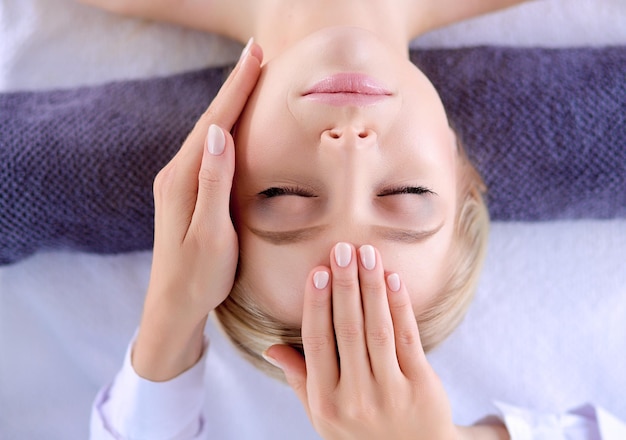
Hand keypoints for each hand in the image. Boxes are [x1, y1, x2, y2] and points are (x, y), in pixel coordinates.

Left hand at [132, 41, 262, 380]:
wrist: (172, 306)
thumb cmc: (198, 276)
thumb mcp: (211, 234)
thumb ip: (214, 183)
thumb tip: (220, 133)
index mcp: (183, 181)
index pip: (215, 124)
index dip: (236, 88)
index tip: (255, 56)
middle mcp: (176, 174)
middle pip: (211, 120)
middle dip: (235, 86)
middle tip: (257, 55)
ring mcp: (178, 182)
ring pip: (209, 133)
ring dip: (230, 103)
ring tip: (251, 79)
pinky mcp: (185, 192)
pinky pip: (207, 150)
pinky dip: (224, 127)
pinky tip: (234, 123)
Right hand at [266, 243, 457, 439]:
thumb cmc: (361, 431)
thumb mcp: (322, 415)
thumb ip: (300, 379)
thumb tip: (270, 349)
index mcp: (326, 401)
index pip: (317, 343)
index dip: (316, 305)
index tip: (317, 271)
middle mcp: (356, 397)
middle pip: (348, 330)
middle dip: (344, 285)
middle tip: (341, 249)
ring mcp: (391, 392)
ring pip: (378, 329)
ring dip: (371, 287)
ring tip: (366, 254)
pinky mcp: (421, 385)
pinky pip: (408, 338)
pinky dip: (400, 305)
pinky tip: (393, 278)